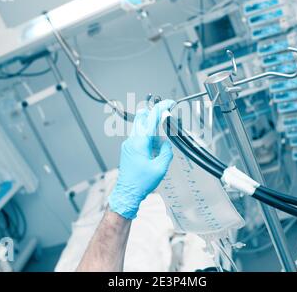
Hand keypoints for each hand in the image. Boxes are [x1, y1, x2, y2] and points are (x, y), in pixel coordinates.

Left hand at [108, 100, 175, 219]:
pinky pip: (138, 138)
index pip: (151, 118)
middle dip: (154, 115)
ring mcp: (128, 145)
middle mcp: (132, 140)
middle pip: (142, 118)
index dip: (161, 108)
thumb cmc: (140, 183)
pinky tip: (154, 151)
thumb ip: (166, 152)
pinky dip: (147, 138)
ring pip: (140, 128)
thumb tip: (166, 145)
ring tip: (160, 145)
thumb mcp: (160, 168)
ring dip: (151, 129)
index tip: (169, 103)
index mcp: (140, 141)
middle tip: (165, 120)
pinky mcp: (127, 150)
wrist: (127, 194)